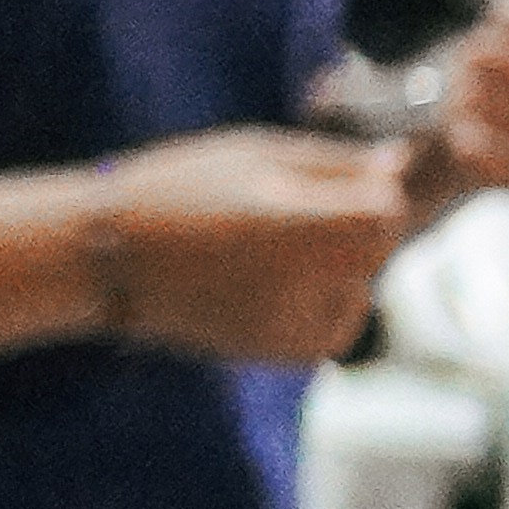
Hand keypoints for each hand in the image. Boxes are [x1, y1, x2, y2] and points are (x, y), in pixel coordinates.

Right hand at [82, 127, 414, 364]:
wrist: (107, 260)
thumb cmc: (176, 190)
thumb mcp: (255, 154)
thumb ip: (334, 163)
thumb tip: (401, 166)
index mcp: (303, 231)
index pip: (388, 211)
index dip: (366, 188)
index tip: (323, 182)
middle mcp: (309, 289)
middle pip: (378, 249)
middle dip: (351, 224)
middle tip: (283, 211)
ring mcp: (298, 329)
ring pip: (361, 286)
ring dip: (338, 264)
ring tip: (268, 248)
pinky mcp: (285, 355)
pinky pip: (336, 322)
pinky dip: (321, 300)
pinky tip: (269, 280)